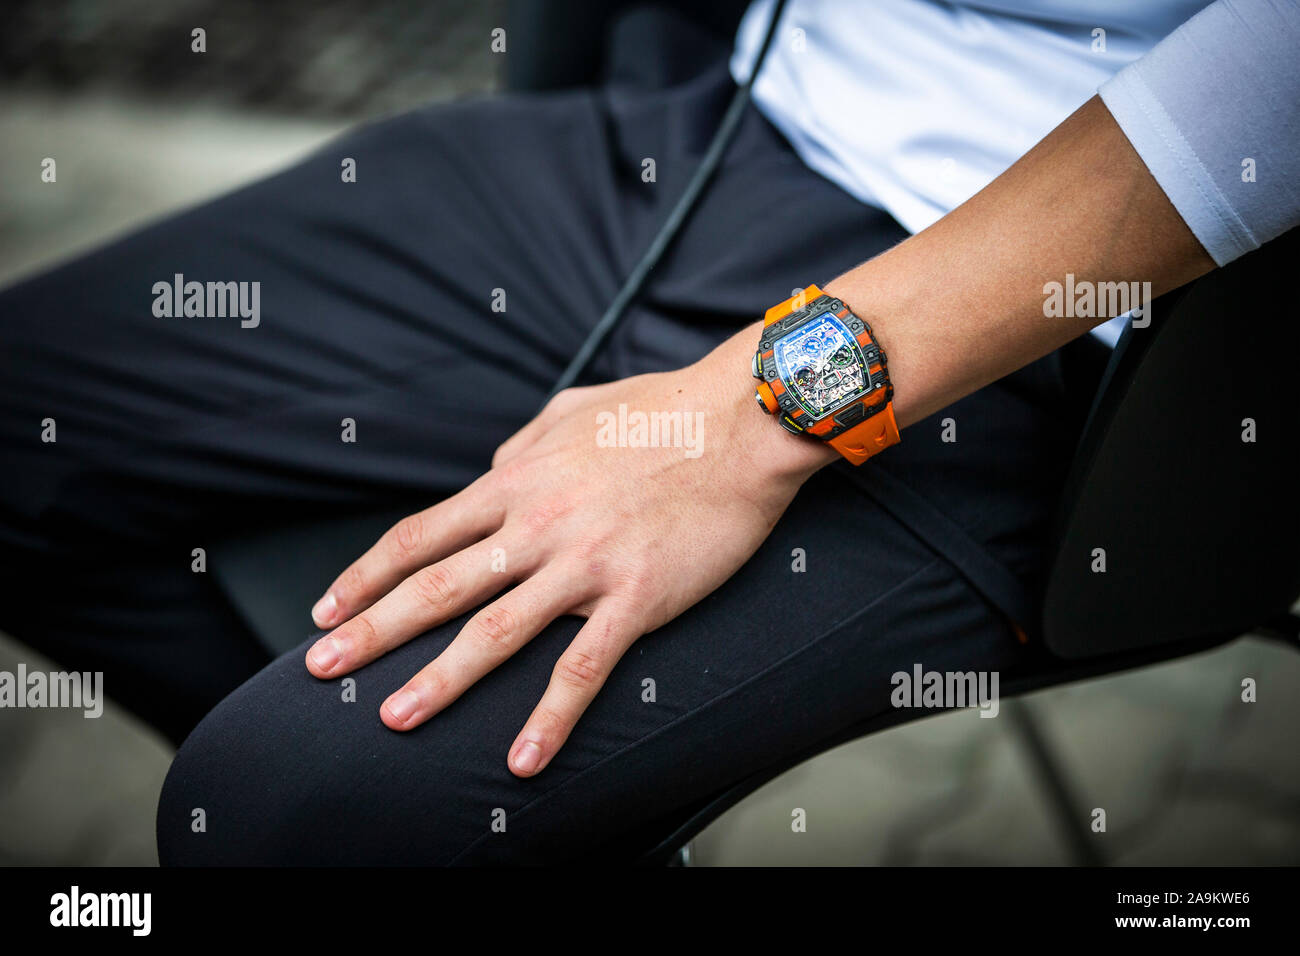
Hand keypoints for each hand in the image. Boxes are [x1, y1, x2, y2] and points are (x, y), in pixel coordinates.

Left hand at [305, 323, 833, 775]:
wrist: (739, 422)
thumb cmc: (660, 410)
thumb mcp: (569, 411)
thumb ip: (520, 446)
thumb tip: (492, 469)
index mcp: (517, 481)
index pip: (421, 535)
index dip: (367, 575)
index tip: (327, 607)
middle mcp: (536, 525)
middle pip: (436, 586)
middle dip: (372, 631)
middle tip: (322, 668)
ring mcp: (583, 564)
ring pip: (494, 632)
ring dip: (439, 680)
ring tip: (395, 719)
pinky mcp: (635, 596)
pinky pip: (583, 668)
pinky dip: (549, 718)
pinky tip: (522, 761)